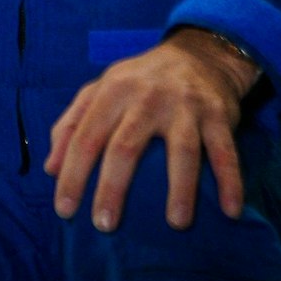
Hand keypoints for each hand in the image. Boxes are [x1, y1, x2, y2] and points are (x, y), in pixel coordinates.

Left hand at [44, 28, 260, 231]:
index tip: (64, 210)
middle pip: (125, 146)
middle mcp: (146, 97)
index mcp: (111, 92)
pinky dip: (230, 181)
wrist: (197, 54)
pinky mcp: (217, 115)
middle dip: (113, 188)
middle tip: (105, 225)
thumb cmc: (137, 82)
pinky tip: (230, 211)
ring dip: (180, 189)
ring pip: (182, 151)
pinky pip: (225, 152)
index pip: (85, 137)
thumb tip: (50, 168)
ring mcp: (184, 106)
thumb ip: (70, 125)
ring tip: (177, 224)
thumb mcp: (98, 92)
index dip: (72, 174)